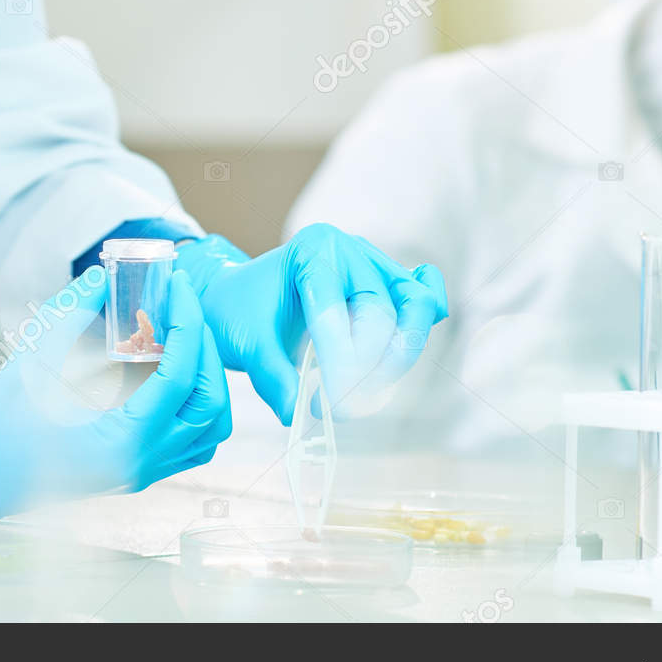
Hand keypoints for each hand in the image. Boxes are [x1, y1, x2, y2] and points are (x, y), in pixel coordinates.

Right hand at [0, 270, 230, 517]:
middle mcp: (143, 464)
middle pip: (210, 405)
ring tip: (183, 337)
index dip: (187, 323)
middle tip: (184, 306)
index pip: (180, 375)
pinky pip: (190, 443)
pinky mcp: (137, 474)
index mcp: (122, 440)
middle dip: (205, 348)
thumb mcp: (31, 366)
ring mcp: (143, 474)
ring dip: (207, 379)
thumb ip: (70, 317)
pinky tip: (170, 372)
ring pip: (209, 429)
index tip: (180, 286)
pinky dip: (195, 405)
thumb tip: (101, 277)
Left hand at [176, 224, 447, 421]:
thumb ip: (271, 376)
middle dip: (370, 366)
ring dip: (398, 357)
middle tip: (342, 407)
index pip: (338, 307)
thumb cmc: (239, 311)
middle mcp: (351, 250)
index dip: (339, 360)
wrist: (237, 296)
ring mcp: (375, 264)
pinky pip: (423, 299)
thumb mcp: (244, 342)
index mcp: (314, 250)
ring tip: (363, 394)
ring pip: (415, 306)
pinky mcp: (389, 285)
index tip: (327, 404)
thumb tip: (295, 412)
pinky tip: (403, 353)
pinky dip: (421, 325)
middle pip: (386, 308)